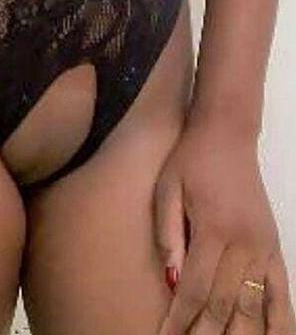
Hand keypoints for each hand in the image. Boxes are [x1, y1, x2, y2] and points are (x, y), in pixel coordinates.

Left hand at [153, 119, 295, 334]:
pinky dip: (279, 322)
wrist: (227, 133)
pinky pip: (281, 293)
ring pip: (256, 308)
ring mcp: (265, 247)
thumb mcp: (167, 189)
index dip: (178, 320)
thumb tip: (170, 281)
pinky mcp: (275, 246)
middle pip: (224, 305)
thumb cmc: (191, 160)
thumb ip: (167, 234)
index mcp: (213, 230)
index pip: (193, 289)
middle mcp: (244, 244)